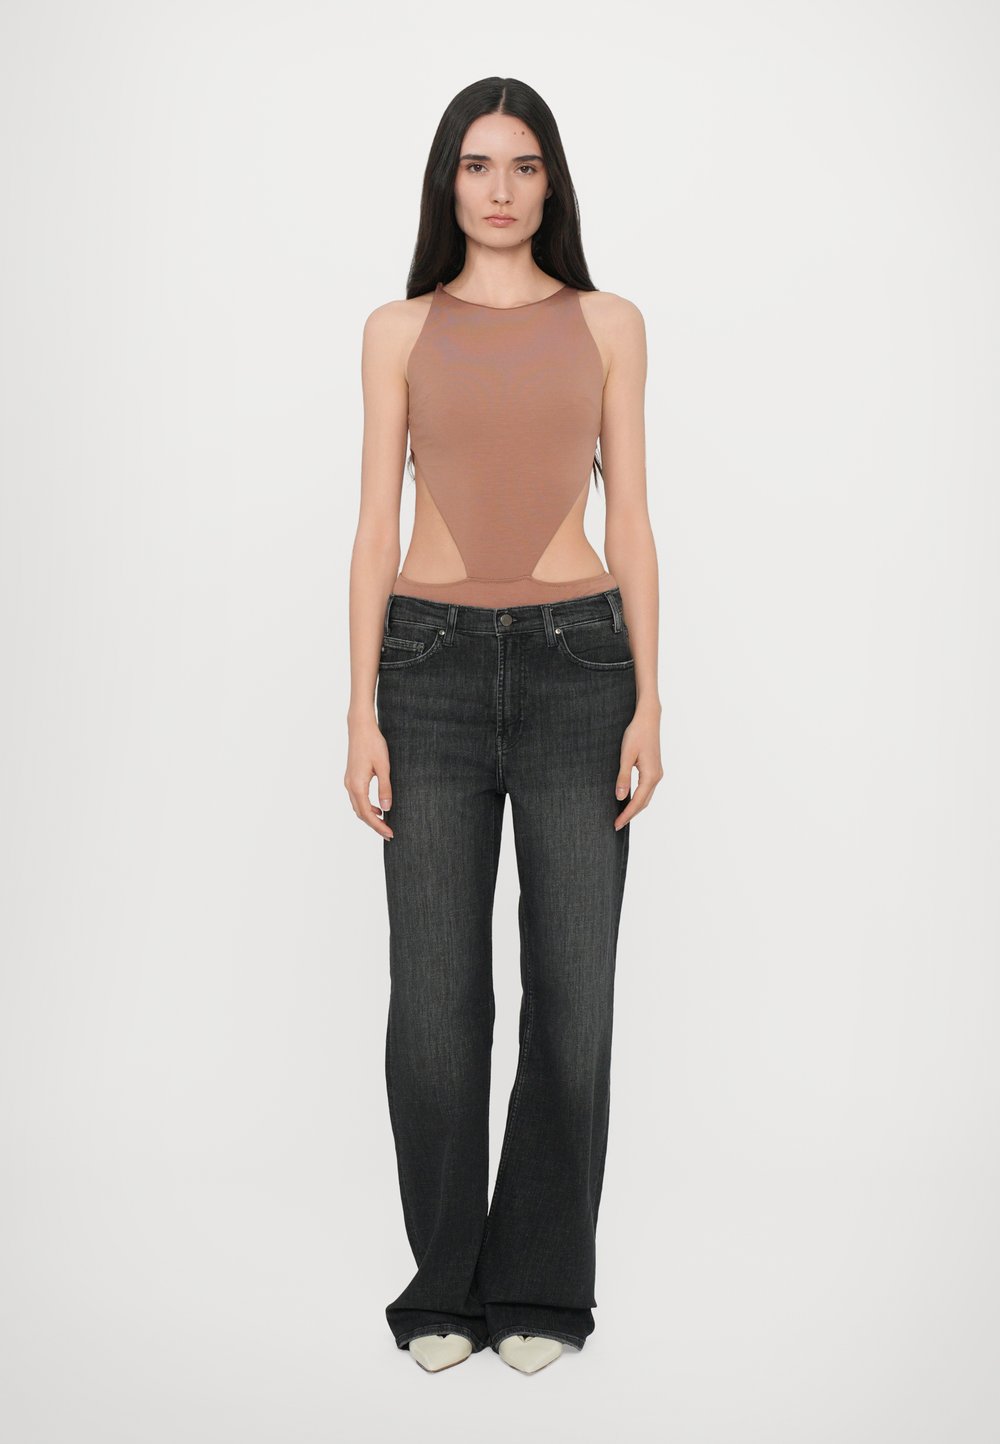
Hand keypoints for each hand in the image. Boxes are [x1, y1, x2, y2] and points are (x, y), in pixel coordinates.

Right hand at [345, 711, 393, 839]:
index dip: (378, 826)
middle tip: (389, 833)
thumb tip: (386, 809)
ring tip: (384, 823)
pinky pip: (357, 798)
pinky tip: (378, 807)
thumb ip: (385, 788)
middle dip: (374, 825)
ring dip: (370, 816)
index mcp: (357, 785)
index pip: (367, 814)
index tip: (390, 834)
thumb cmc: (373, 744)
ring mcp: (349, 781)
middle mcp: (350, 786)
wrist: (360, 728)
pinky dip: (366, 806)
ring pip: (357, 806)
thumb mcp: (384, 767)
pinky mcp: (351, 777)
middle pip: (360, 813)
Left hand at [614, 703, 662, 829]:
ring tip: (621, 816)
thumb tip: (620, 797)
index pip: (637, 801)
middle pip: (644, 803)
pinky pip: (647, 789)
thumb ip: (623, 777)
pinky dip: (638, 798)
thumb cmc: (636, 734)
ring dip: (635, 808)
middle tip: (616, 824)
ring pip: (646, 797)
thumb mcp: (626, 756)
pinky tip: (629, 799)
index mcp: (650, 776)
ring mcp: (657, 773)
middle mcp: (657, 777)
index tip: (616, 824)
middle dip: (630, 814)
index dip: (626, 814)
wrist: (648, 719)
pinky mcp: (654, 769)